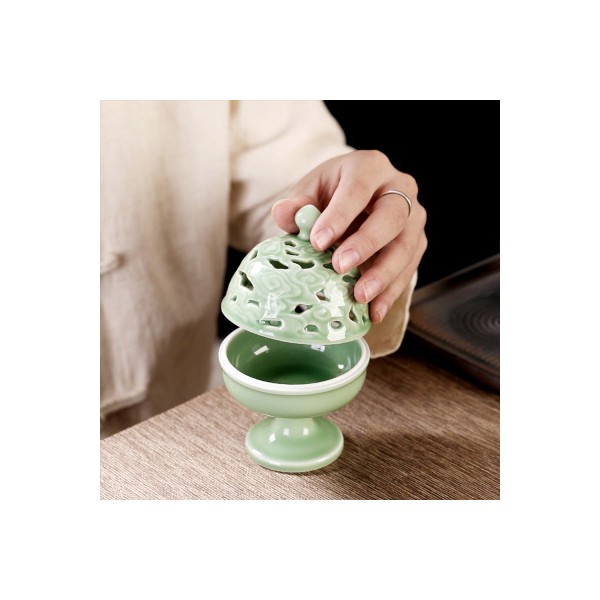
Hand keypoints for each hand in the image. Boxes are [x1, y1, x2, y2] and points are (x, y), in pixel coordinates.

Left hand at [272, 150, 426, 322]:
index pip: (358, 188)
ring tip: (360, 296)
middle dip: (366, 244)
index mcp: (370, 167)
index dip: (339, 215)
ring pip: (405, 246)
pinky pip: (408, 269)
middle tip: (340, 267)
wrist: (356, 201)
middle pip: (391, 216)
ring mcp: (413, 217)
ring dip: (383, 274)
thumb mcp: (311, 191)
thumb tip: (283, 213)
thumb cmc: (332, 194)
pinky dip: (391, 292)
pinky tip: (374, 310)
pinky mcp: (417, 243)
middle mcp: (400, 187)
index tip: (318, 242)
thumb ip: (297, 203)